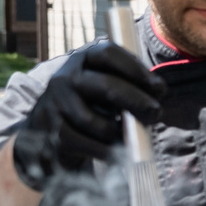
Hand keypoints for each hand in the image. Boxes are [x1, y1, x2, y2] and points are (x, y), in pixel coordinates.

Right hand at [8, 40, 164, 190]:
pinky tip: (116, 150)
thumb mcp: (104, 87)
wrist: (45, 132)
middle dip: (137, 101)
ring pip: (99, 122)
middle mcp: (65, 77)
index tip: (159, 88)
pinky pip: (90, 145)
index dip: (136, 70)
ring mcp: (55, 104)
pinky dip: (108, 150)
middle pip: (107, 86)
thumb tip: (158, 92)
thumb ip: (128, 84)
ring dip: (121, 132)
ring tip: (128, 136)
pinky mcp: (53, 132)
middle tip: (156, 113)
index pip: (109, 54)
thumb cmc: (88, 106)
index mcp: (82, 60)